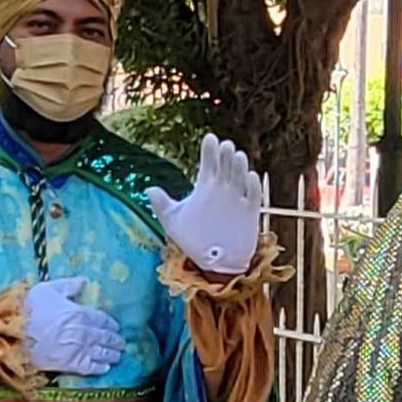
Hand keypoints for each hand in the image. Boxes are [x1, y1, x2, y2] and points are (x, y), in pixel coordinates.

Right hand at [21, 276, 123, 376]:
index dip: (111, 324)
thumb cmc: (29, 309)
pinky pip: (90, 367)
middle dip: (115, 341)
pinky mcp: (70, 364)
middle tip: (122, 344)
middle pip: (105, 337)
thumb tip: (83, 281)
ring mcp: (78, 349)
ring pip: (101, 353)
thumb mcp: (48, 289)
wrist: (14, 333)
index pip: (102, 319)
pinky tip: (105, 368)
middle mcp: (84, 332)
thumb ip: (68, 285)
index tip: (116, 327)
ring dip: (112, 355)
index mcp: (80, 313)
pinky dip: (99, 368)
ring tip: (118, 356)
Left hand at [145, 134, 263, 275]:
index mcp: (206, 186)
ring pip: (240, 177)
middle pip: (225, 166)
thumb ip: (162, 205)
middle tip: (224, 145)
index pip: (209, 162)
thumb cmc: (194, 241)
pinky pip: (253, 197)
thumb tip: (148, 189)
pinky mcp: (249, 213)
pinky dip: (252, 187)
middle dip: (225, 155)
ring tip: (236, 155)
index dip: (210, 150)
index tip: (210, 138)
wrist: (214, 263)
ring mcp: (237, 200)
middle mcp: (223, 189)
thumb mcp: (173, 223)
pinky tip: (250, 177)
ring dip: (239, 167)